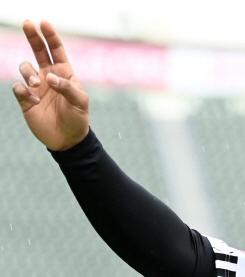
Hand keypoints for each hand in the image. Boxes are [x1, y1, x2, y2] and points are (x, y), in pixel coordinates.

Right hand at [12, 20, 88, 150]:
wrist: (68, 140)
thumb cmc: (78, 120)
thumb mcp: (80, 103)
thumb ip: (67, 88)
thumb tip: (49, 76)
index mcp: (64, 74)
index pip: (56, 50)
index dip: (50, 36)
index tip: (43, 23)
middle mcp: (48, 76)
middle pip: (37, 50)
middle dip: (32, 36)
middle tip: (27, 23)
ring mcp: (36, 87)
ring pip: (25, 67)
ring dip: (28, 72)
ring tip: (37, 85)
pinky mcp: (26, 99)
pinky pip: (18, 87)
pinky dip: (24, 91)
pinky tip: (34, 101)